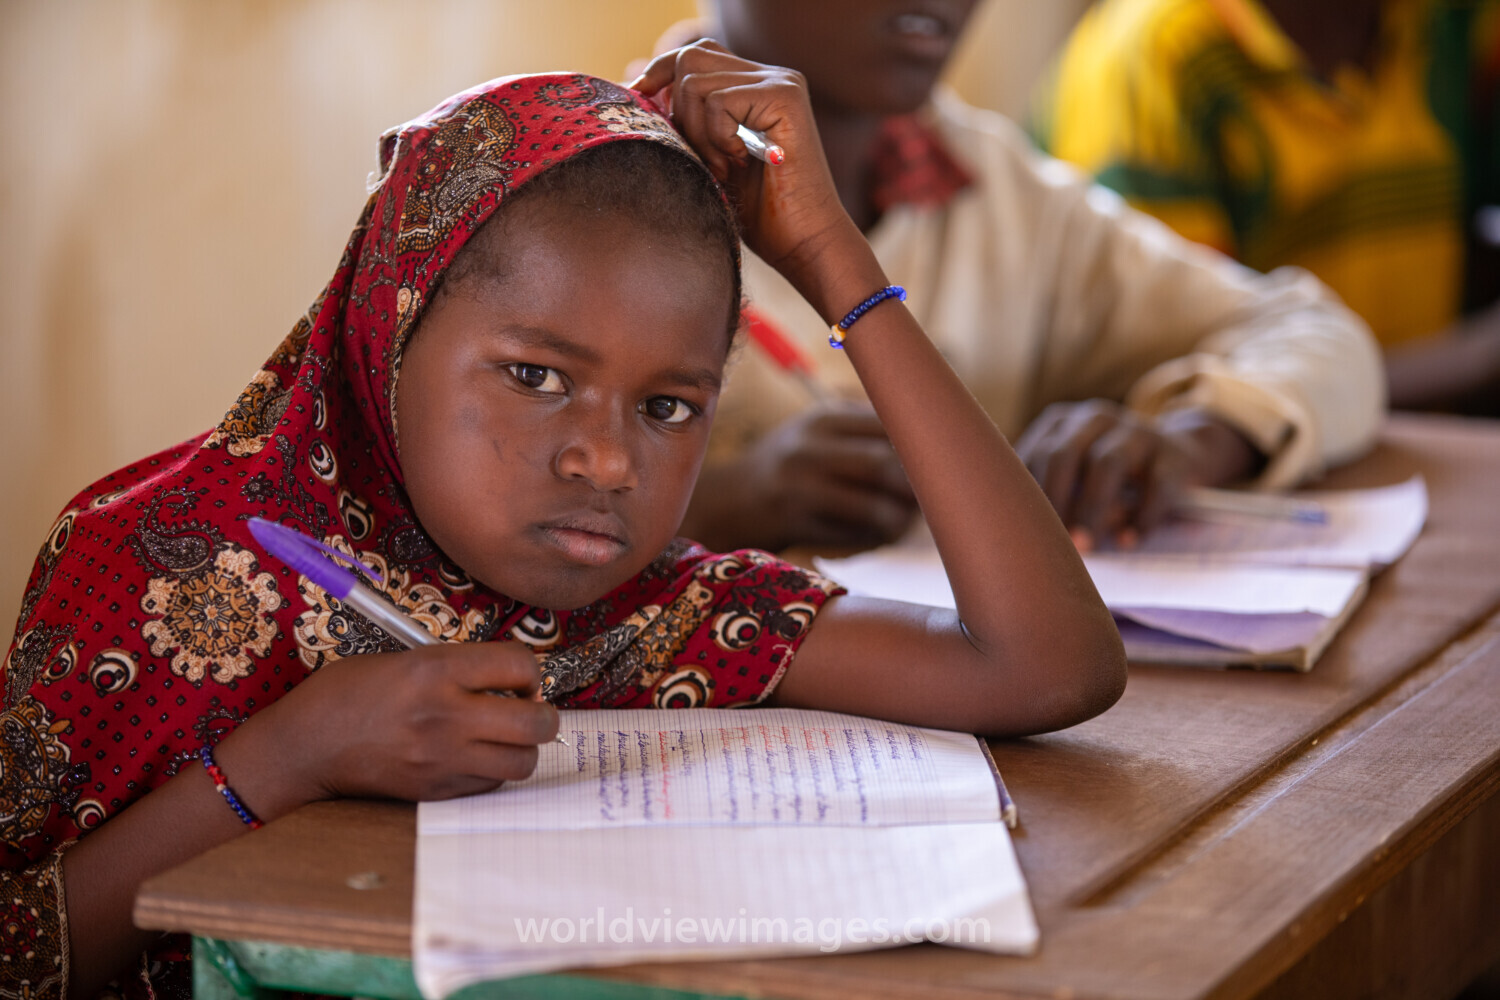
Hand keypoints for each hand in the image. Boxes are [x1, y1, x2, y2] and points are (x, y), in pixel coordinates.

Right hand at [233, 642, 558, 809]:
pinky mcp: (435, 790)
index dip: (529, 670)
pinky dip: (494, 770)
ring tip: (506, 737)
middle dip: (544, 714)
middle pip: (535, 721)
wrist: (304, 746)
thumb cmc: (348, 693)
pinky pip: (490, 784)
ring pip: (521, 761)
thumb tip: (508, 679)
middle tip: (530, 709)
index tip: (519, 677)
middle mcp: (446, 715)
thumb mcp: (404, 658)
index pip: (520, 664)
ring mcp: (442, 758)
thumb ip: (457, 666)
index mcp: (436, 670)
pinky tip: (475, 757)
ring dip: (523, 747)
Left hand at [630, 41, 869, 319]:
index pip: (696, 54)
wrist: (804, 243)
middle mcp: (772, 75)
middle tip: (700, 155)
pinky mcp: (785, 96)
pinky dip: (717, 138)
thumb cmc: (760, 213)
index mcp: (756, 85)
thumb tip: (637, 84)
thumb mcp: (708, 158)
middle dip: (678, 108)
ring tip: (722, 167)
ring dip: (698, 132)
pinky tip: (739, 163)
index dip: (661, 72)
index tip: (640, 99)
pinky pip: (718, 101)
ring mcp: (781, 82)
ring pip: (697, 82)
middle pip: (692, 57)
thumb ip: (686, 120)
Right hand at [683, 402, 916, 550]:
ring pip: (872, 506)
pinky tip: (879, 535)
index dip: (917, 446)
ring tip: (905, 521)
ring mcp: (800, 486)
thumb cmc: (789, 468)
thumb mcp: (816, 435)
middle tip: (931, 497)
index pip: (886, 424)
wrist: (728, 502)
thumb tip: (931, 450)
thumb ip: (862, 435)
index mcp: (822, 420)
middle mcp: (810, 448)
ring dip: (899, 519)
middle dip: (913, 485)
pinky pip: (853, 534)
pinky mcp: (796, 522)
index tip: (937, 462)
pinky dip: (875, 537)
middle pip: (882, 464)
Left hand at [1014, 401, 1261, 550]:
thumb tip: (1030, 533)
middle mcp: (1096, 418)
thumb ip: (1052, 492)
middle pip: (1065, 454)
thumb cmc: (1108, 476)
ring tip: (1085, 545)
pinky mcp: (1173, 454)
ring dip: (1092, 508)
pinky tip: (1127, 541)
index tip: (1022, 530)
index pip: (1035, 453)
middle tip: (1051, 541)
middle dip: (1056, 500)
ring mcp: (1137, 430)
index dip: (1027, 493)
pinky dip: (1142, 516)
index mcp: (1062, 422)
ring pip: (1107, 464)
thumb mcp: (1076, 473)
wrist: (1178, 456)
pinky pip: (1156, 485)